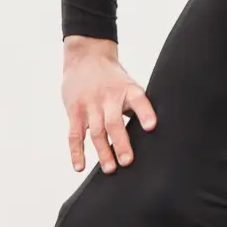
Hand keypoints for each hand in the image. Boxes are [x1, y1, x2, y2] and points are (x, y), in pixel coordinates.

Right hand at [62, 36, 157, 172]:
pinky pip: (74, 134)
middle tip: (127, 162)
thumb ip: (137, 107)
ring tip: (110, 169)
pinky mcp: (74, 111)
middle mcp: (108, 97)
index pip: (138, 101)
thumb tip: (152, 134)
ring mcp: (89, 104)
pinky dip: (76, 152)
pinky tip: (80, 167)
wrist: (86, 57)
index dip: (145, 113)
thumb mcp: (129, 85)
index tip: (151, 127)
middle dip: (121, 143)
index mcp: (127, 90)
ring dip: (103, 152)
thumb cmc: (113, 78)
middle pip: (114, 123)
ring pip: (96, 132)